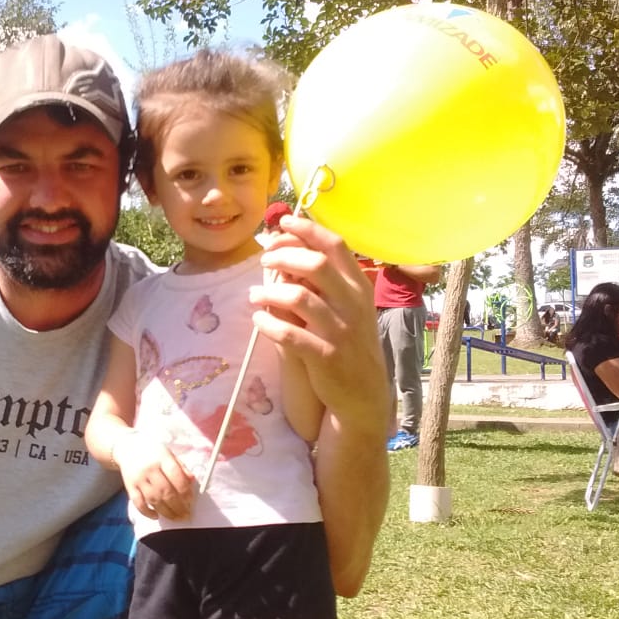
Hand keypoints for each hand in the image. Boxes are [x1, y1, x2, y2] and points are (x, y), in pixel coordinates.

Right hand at [113, 432, 194, 519]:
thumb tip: (192, 481)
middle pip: (166, 491)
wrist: (128, 448)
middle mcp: (150, 469)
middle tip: (186, 515)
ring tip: (176, 518)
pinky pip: (138, 503)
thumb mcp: (169, 454)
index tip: (190, 501)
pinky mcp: (129, 487)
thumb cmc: (153, 452)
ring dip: (166, 512)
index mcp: (162, 458)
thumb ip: (181, 467)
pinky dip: (147, 512)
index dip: (185, 491)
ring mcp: (139, 479)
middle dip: (178, 506)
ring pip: (153, 499)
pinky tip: (156, 516)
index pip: (176, 476)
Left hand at [249, 214, 390, 441]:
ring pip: (299, 298)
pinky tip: (257, 320)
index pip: (335, 245)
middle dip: (284, 256)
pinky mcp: (326, 357)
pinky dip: (268, 324)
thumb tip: (290, 250)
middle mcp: (353, 305)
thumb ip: (326, 282)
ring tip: (253, 295)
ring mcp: (341, 331)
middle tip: (264, 260)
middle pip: (315, 264)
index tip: (282, 223)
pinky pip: (290, 335)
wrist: (364, 395)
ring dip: (269, 292)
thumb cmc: (348, 344)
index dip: (307, 229)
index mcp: (359, 287)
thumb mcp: (348, 309)